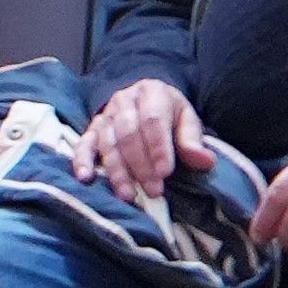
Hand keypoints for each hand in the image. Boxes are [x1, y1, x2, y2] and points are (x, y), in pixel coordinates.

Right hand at [78, 77, 195, 198]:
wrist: (148, 100)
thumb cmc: (171, 115)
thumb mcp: (188, 121)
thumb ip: (193, 141)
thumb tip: (205, 161)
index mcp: (152, 92)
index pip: (153, 120)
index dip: (158, 148)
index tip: (165, 173)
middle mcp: (124, 100)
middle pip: (128, 133)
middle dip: (140, 165)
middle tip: (153, 191)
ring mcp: (106, 113)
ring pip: (108, 142)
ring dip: (117, 170)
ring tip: (128, 195)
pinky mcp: (93, 127)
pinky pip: (84, 143)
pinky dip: (82, 160)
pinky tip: (85, 177)